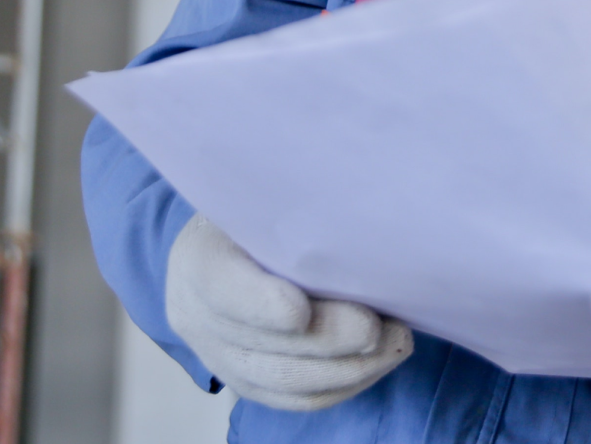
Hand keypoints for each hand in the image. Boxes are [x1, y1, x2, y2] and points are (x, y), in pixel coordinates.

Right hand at [165, 214, 413, 411]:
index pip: (220, 288)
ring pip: (284, 382)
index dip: (258, 305)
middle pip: (261, 346)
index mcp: (198, 257)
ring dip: (348, 369)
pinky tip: (380, 360)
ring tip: (394, 343)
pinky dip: (345, 384)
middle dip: (326, 342)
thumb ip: (299, 204)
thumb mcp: (268, 191)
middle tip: (378, 328)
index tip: (299, 311)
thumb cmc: (263, 206)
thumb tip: (357, 206)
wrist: (234, 242)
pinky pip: (298, 399)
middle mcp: (197, 315)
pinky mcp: (250, 383)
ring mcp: (221, 357)